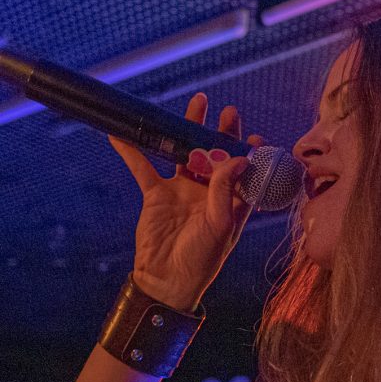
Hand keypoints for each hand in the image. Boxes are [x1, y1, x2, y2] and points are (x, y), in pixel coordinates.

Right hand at [109, 94, 262, 311]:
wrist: (166, 279)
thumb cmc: (201, 259)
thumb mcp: (219, 225)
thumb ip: (225, 191)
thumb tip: (239, 159)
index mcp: (232, 203)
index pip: (246, 173)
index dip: (252, 155)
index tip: (256, 137)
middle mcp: (209, 194)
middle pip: (218, 156)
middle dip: (223, 132)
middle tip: (229, 111)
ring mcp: (183, 191)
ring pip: (187, 153)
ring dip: (188, 129)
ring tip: (197, 101)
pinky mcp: (157, 194)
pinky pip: (144, 168)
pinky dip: (133, 152)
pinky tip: (122, 134)